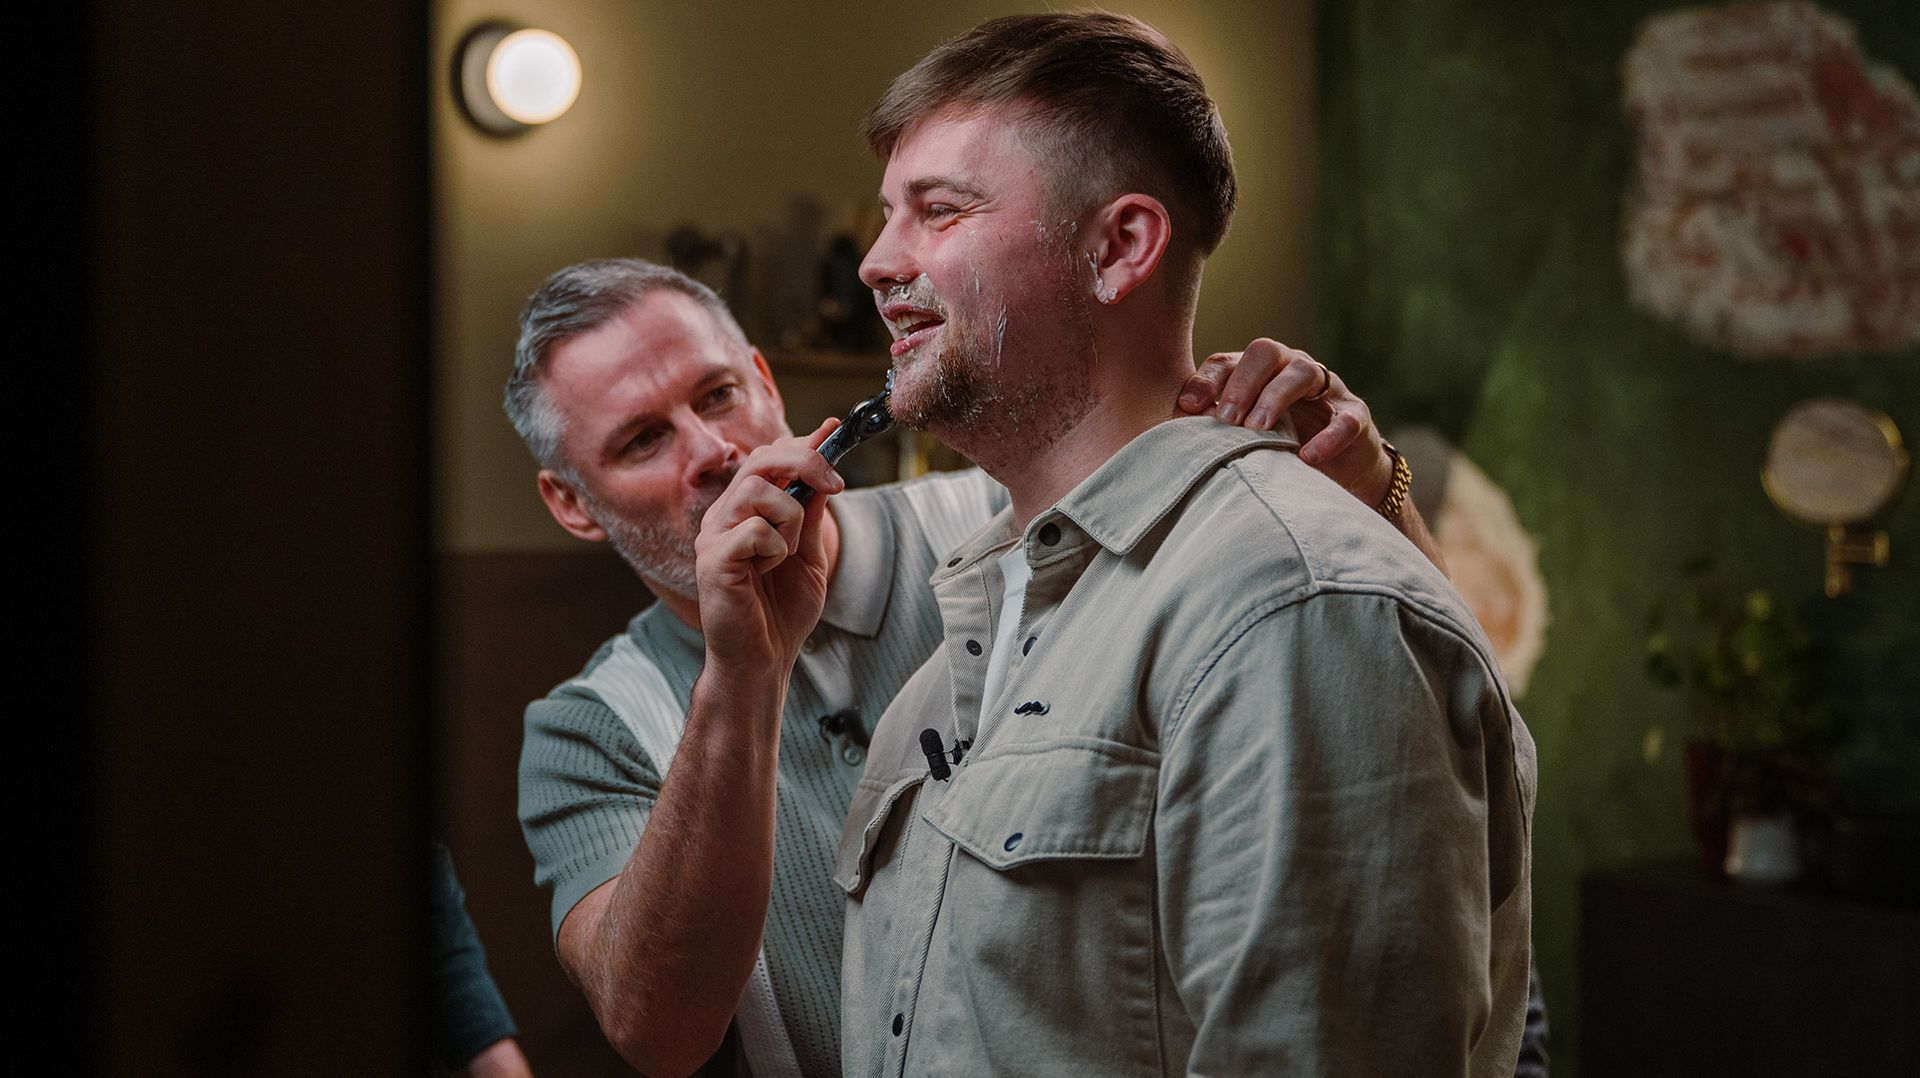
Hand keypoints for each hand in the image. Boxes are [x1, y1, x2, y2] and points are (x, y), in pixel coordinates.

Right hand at [694, 420, 844, 668]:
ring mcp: (713, 536)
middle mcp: (724, 516)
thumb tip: (826, 457)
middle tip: (835, 483)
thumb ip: (813, 507)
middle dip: (804, 461)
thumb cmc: (782, 611)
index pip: (769, 457)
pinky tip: (766, 573)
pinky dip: (774, 549)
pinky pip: (753, 530)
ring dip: (789, 517)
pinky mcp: (712, 561)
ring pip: (757, 491)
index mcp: (745, 510)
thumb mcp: (808, 552)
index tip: (835, 434)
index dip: (804, 443)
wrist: (764, 660)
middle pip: (760, 461)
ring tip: (787, 552)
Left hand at [1177, 339, 1393, 504]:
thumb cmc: (1280, 447)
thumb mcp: (1244, 437)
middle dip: (1243, 382)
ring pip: (1304, 371)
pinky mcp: (1355, 416)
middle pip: (1267, 352)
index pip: (1228, 361)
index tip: (1187, 406)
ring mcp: (1326, 390)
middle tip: (1227, 418)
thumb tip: (1167, 437)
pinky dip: (1327, 437)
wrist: (1340, 472)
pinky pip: (1346, 418)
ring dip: (1277, 396)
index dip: (1207, 379)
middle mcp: (1291, 369)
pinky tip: (1306, 457)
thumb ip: (1215, 429)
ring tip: (1258, 429)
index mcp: (1259, 372)